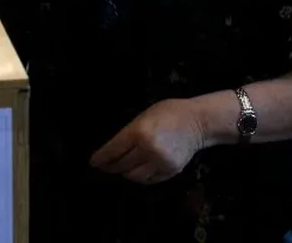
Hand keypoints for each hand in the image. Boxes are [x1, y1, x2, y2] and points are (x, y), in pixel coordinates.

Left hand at [90, 99, 207, 183]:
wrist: (198, 122)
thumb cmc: (168, 113)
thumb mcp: (143, 116)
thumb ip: (128, 133)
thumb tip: (112, 150)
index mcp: (139, 132)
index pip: (113, 150)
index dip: (100, 158)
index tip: (93, 162)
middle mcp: (148, 150)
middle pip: (121, 165)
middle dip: (111, 166)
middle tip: (106, 166)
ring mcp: (160, 163)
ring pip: (134, 176)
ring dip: (126, 172)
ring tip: (124, 166)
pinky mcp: (170, 172)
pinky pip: (149, 180)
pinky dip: (141, 176)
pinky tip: (140, 169)